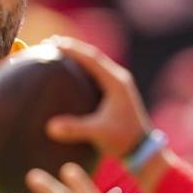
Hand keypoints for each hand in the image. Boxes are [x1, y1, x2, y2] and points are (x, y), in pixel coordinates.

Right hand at [45, 36, 151, 157]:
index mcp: (116, 82)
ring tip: (56, 52)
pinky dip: (81, 70)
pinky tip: (68, 74)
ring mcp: (117, 85)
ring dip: (77, 57)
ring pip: (94, 64)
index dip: (73, 49)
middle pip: (92, 56)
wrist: (142, 149)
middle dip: (72, 48)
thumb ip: (76, 129)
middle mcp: (118, 79)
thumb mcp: (99, 133)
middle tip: (49, 43)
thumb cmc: (123, 140)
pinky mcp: (114, 94)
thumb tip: (50, 127)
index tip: (54, 43)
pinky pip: (95, 75)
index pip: (92, 58)